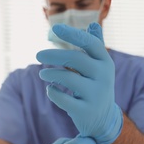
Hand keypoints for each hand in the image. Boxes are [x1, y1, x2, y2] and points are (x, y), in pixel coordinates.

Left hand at [36, 23, 122, 143]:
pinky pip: (63, 99)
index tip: (54, 28)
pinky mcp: (85, 111)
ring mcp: (96, 95)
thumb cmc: (95, 86)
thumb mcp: (99, 66)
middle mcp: (103, 77)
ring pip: (69, 79)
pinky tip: (50, 89)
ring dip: (51, 74)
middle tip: (38, 55)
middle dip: (53, 55)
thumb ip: (95, 46)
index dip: (72, 34)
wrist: (103, 119)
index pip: (90, 43)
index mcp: (105, 62)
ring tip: (42, 74)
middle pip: (76, 59)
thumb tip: (92, 24)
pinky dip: (53, 92)